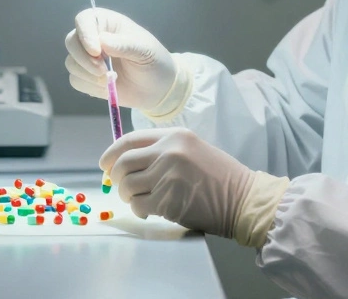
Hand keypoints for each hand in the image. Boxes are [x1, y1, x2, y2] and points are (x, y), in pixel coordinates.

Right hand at [64, 8, 178, 111]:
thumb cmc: (154, 61)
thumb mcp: (145, 50)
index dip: (85, 34)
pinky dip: (90, 86)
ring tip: (112, 79)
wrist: (158, 88)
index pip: (84, 20)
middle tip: (104, 70)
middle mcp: (93, 38)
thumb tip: (102, 41)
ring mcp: (88, 59)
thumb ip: (125, 44)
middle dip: (85, 59)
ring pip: (71, 63)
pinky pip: (76, 81)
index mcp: (107, 23)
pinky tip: (107, 86)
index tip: (97, 52)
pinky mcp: (87, 77)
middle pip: (71, 42)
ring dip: (89, 75)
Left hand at [101, 128, 254, 237]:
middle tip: (123, 188)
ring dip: (129, 197)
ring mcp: (167, 176)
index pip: (129, 140)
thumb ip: (162, 151)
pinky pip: (138, 206)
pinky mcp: (168, 200)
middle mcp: (168, 152)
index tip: (104, 165)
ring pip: (127, 186)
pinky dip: (140, 211)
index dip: (111, 154)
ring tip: (142, 200)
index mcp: (174, 136)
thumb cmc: (219, 177)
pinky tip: (152, 211)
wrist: (243, 199)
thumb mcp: (192, 150)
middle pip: (123, 163)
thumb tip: (125, 163)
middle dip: (116, 178)